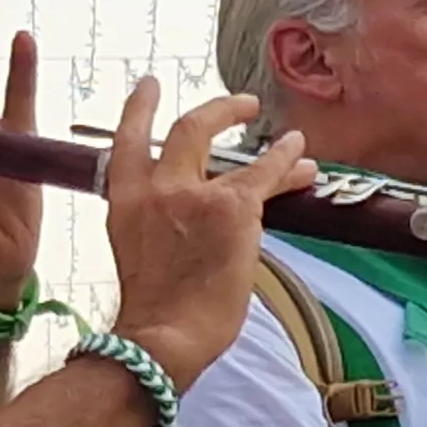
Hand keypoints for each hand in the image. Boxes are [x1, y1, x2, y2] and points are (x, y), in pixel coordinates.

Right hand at [97, 81, 313, 385]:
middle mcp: (154, 189)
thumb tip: (196, 230)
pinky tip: (302, 155)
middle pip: (183, 129)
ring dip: (252, 129)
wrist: (163, 338)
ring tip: (285, 133)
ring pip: (223, 142)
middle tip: (236, 104)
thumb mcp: (142, 260)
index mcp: (124, 204)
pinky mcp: (231, 207)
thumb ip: (162, 230)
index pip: (126, 143)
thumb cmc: (155, 319)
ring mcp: (192, 194)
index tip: (149, 88)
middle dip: (213, 111)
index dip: (139, 111)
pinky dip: (286, 161)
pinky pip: (265, 172)